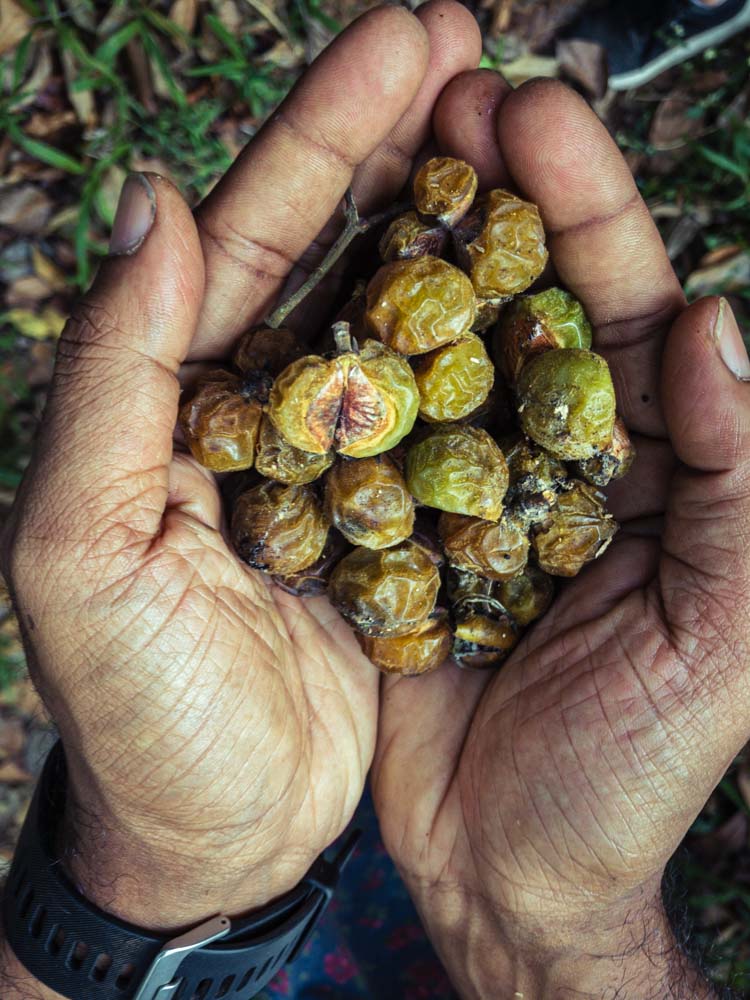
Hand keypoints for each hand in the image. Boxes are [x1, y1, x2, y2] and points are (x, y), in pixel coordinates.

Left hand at [0, 1, 481, 933]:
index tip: (410, 38)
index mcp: (179, 396)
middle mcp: (261, 406)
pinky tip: (538, 287)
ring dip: (454, 223)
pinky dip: (493, 345)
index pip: (255, 232)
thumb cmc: (134, 711)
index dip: (327, 130)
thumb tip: (153, 204)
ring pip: (402, 312)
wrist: (206, 831)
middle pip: (335, 245)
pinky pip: (454, 411)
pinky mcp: (398, 518)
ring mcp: (338, 457)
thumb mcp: (78, 550)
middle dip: (400, 140)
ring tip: (522, 136)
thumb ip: (107, 380)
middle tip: (471, 44)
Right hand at [372, 76, 748, 997]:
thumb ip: (742, 486)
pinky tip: (301, 293)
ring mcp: (467, 485)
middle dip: (491, 195)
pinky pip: (364, 437)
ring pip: (438, 352)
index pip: (628, 311)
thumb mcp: (725, 636)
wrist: (506, 868)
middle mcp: (558, 455)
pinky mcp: (392, 530)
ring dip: (405, 256)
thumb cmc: (629, 770)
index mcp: (654, 464)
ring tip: (364, 153)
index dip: (587, 209)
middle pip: (525, 302)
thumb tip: (716, 323)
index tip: (532, 114)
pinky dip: (338, 367)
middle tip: (440, 87)